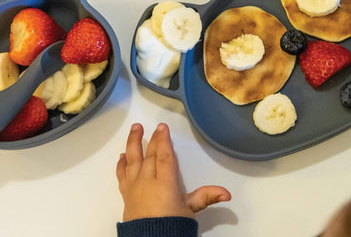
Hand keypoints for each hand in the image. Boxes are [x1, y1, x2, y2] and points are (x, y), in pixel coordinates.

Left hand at [116, 123, 230, 221]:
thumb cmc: (172, 225)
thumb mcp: (190, 210)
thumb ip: (207, 196)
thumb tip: (227, 193)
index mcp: (165, 182)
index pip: (164, 156)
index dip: (163, 140)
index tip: (162, 127)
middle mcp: (148, 180)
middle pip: (149, 154)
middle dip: (151, 139)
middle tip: (151, 126)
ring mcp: (135, 186)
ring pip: (132, 160)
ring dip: (132, 143)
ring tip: (134, 129)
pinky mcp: (126, 194)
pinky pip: (122, 174)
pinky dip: (121, 164)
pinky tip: (121, 156)